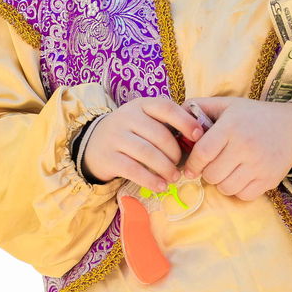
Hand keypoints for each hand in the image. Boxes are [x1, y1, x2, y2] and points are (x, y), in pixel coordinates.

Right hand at [83, 97, 205, 192]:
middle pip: (159, 135)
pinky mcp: (108, 157)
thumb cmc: (130, 132)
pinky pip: (133, 169)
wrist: (93, 144)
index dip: (185, 121)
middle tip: (182, 165)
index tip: (198, 136)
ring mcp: (115, 137)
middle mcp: (126, 117)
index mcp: (141, 105)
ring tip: (174, 177)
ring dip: (165, 168)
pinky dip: (150, 179)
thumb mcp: (145, 120)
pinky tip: (160, 186)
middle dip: (175, 152)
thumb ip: (166, 125)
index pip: (166, 107)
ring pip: (147, 153)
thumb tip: (197, 139)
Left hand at [181, 96, 291, 200]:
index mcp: (232, 127)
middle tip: (212, 166)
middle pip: (211, 174)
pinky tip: (241, 177)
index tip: (190, 168)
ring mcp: (258, 165)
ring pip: (225, 188)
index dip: (192, 164)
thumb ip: (201, 107)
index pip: (203, 153)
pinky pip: (243, 195)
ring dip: (222, 182)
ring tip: (227, 171)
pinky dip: (238, 190)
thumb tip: (177, 114)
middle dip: (207, 173)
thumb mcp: (228, 105)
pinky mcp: (269, 180)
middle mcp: (245, 147)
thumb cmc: (254, 116)